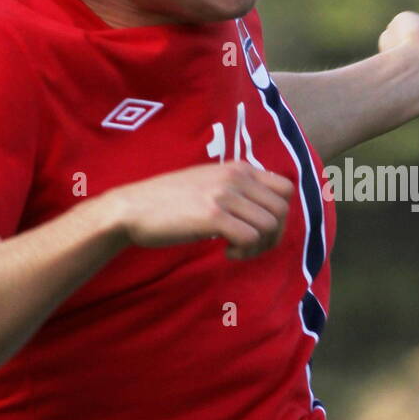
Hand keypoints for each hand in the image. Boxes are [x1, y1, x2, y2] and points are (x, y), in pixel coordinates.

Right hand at [109, 160, 291, 259]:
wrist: (133, 208)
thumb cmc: (168, 200)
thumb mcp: (208, 182)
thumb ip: (235, 188)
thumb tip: (262, 209)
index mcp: (237, 167)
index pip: (286, 188)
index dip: (279, 214)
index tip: (259, 229)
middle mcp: (235, 177)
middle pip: (282, 211)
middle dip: (273, 236)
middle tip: (249, 247)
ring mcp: (224, 195)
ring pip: (270, 226)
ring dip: (258, 247)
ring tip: (235, 250)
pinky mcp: (213, 216)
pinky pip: (250, 238)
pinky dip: (243, 251)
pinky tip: (226, 252)